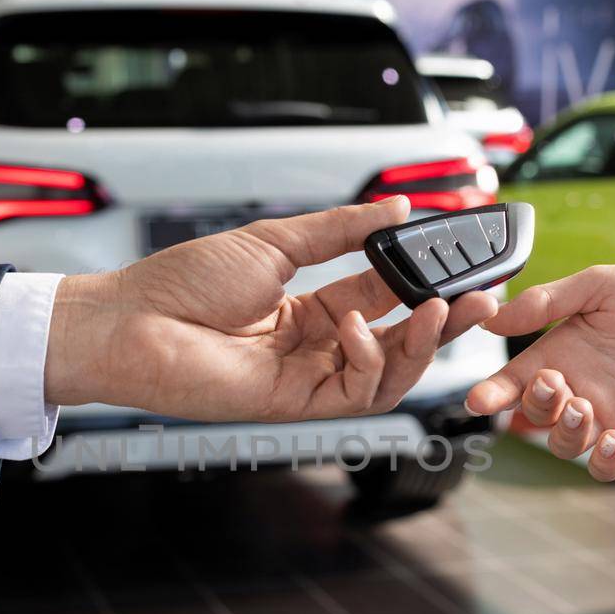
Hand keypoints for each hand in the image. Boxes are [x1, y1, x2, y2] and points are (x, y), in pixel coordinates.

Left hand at [45, 198, 497, 420]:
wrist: (132, 322)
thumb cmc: (183, 283)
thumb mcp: (275, 241)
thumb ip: (342, 230)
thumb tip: (399, 209)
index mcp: (308, 307)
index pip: (383, 296)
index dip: (424, 282)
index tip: (460, 263)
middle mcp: (313, 345)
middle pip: (397, 339)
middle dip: (442, 321)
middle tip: (482, 299)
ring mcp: (307, 378)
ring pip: (389, 374)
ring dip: (420, 344)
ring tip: (437, 312)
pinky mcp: (296, 404)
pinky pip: (358, 393)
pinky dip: (371, 361)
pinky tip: (358, 329)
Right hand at [466, 264, 614, 479]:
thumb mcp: (603, 285)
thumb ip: (548, 302)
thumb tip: (493, 317)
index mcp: (561, 352)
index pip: (515, 380)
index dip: (492, 393)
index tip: (479, 399)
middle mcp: (578, 388)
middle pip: (534, 416)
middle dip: (535, 405)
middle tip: (556, 383)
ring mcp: (606, 416)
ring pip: (565, 445)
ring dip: (565, 432)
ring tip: (586, 409)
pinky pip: (606, 466)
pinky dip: (602, 460)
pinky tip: (614, 437)